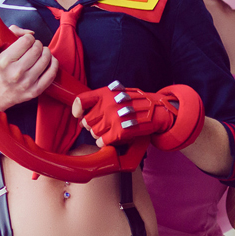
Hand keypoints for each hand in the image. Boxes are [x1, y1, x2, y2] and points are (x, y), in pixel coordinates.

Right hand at [0, 25, 57, 110]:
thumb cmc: (0, 69)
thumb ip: (13, 33)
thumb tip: (31, 33)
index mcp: (5, 61)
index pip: (26, 41)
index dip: (29, 38)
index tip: (27, 40)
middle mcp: (16, 72)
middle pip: (37, 49)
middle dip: (38, 44)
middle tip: (35, 46)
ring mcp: (27, 83)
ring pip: (46, 59)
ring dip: (46, 52)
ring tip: (42, 52)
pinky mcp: (36, 91)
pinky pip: (51, 73)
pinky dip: (54, 64)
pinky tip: (50, 61)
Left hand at [73, 83, 203, 149]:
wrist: (157, 110)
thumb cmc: (138, 103)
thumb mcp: (119, 93)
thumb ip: (103, 99)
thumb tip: (83, 110)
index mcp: (106, 93)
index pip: (81, 100)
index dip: (76, 110)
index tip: (78, 115)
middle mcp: (108, 104)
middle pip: (86, 121)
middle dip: (91, 126)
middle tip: (101, 126)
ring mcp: (113, 118)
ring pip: (94, 132)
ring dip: (99, 135)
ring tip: (109, 131)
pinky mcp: (120, 131)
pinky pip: (102, 141)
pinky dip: (104, 142)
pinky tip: (111, 139)